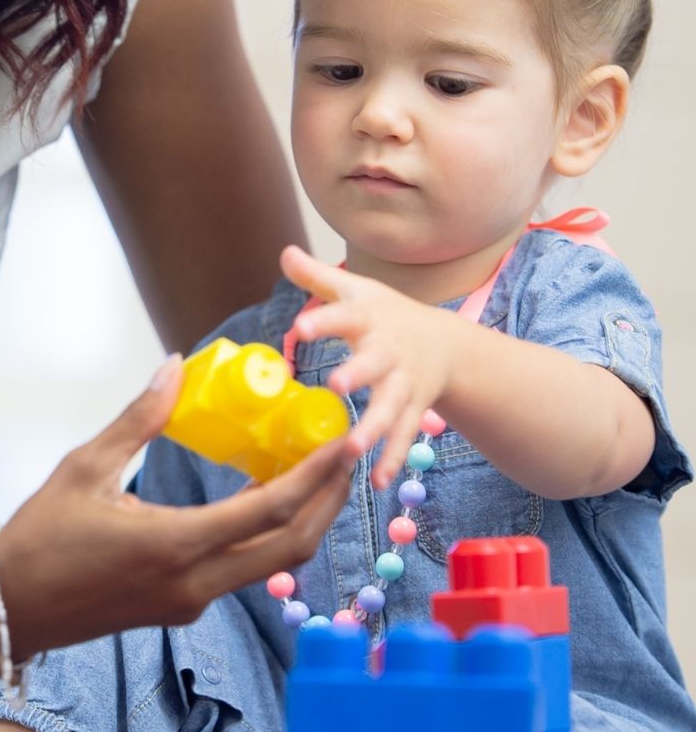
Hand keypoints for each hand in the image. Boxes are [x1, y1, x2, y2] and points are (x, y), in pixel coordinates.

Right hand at [0, 355, 355, 660]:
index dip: (317, 475)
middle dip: (330, 500)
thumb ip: (139, 419)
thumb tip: (175, 366)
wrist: (8, 609)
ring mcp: (192, 600)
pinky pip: (245, 569)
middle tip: (349, 453)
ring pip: (274, 563)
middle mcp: (195, 582)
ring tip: (318, 470)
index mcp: (174, 545)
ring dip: (305, 518)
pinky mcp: (183, 606)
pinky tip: (265, 494)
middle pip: (292, 546)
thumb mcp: (84, 467)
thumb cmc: (40, 535)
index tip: (347, 440)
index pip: (270, 511)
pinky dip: (269, 532)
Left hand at [281, 244, 453, 489]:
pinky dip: (392, 459)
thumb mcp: (356, 290)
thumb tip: (284, 251)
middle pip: (375, 363)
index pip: (344, 315)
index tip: (300, 328)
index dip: (323, 320)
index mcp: (369, 318)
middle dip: (358, 374)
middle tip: (336, 386)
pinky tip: (377, 481)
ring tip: (352, 450)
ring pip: (391, 407)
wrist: (446, 343)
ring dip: (374, 429)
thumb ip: (318, 277)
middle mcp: (389, 351)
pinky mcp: (414, 410)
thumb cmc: (387, 314)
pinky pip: (403, 436)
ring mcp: (404, 383)